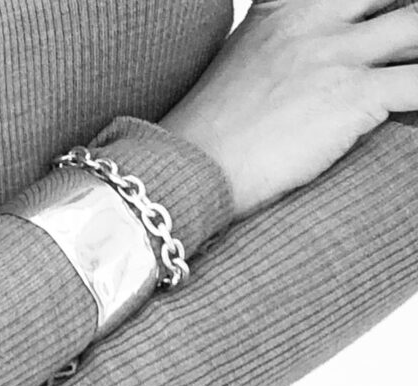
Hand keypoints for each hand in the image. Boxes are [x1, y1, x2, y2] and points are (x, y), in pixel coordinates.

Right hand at [162, 0, 417, 216]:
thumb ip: (280, 46)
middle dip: (407, 22)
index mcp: (282, 7)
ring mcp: (332, 53)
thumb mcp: (241, 64)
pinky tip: (416, 108)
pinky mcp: (351, 95)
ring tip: (411, 79)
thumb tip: (310, 65)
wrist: (191, 168)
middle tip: (406, 49)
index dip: (378, 6)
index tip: (386, 19)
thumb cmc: (209, 133)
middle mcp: (310, 19)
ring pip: (417, 28)